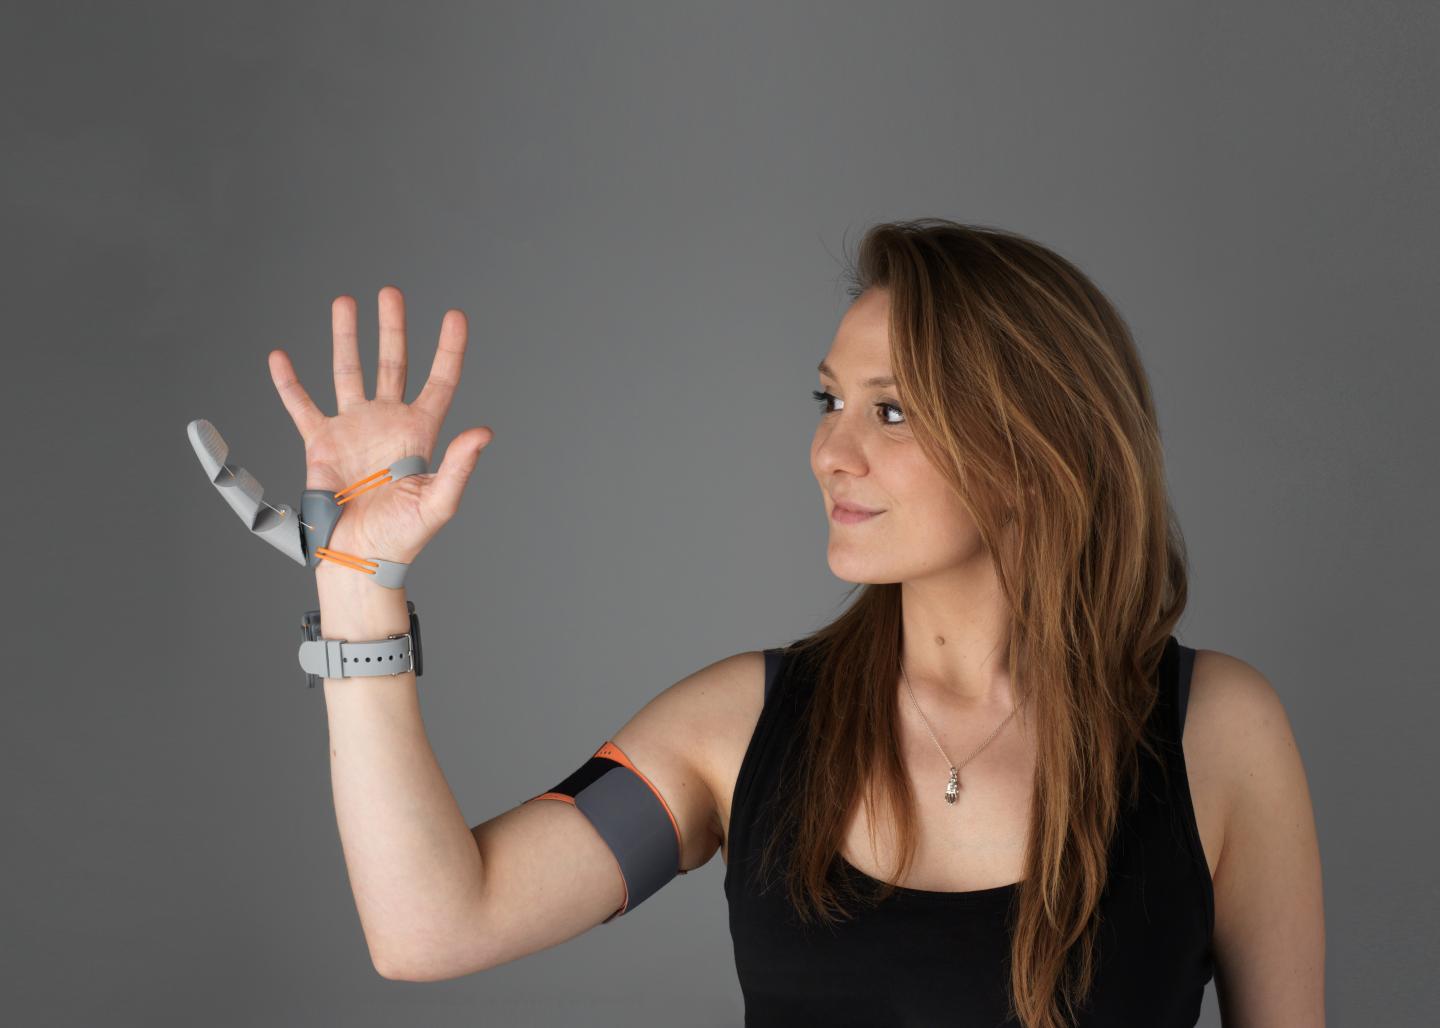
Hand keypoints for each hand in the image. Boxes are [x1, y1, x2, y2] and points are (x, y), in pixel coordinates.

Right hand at [267, 286, 493, 568]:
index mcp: (420, 433)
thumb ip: (460, 465)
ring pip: (349, 371)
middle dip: (392, 327)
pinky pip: (301, 405)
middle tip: (390, 292)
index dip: (449, 349)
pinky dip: (289, 382)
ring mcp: (354, 429)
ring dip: (347, 337)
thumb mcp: (440, 503)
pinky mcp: (321, 442)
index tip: (455, 315)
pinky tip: (280, 356)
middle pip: (393, 363)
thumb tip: (484, 431)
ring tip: (345, 301)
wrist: (361, 559)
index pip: (441, 381)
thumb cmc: (404, 537)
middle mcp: (388, 423)